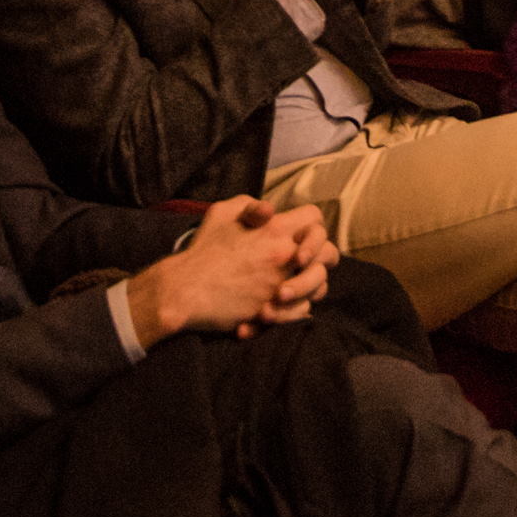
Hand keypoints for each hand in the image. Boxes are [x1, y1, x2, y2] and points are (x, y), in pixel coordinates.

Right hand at [124, 196, 335, 344]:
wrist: (186, 290)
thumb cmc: (203, 250)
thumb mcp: (222, 211)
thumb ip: (252, 205)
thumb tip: (271, 210)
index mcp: (275, 229)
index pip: (315, 218)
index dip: (311, 224)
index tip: (297, 234)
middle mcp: (285, 256)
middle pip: (330, 254)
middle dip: (321, 256)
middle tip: (304, 261)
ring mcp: (282, 285)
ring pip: (321, 286)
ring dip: (311, 284)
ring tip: (291, 284)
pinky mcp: (275, 311)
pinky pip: (304, 311)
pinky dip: (297, 309)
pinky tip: (280, 304)